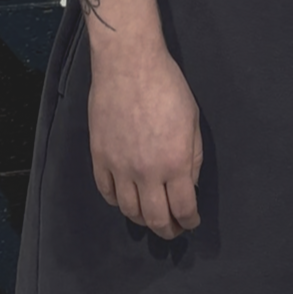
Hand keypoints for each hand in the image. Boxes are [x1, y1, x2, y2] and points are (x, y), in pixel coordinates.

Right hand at [87, 44, 202, 240]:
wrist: (128, 64)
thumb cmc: (167, 86)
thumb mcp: (192, 120)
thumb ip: (193, 157)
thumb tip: (190, 184)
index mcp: (175, 163)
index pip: (183, 208)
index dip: (189, 221)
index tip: (192, 221)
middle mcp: (146, 172)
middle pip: (155, 218)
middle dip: (167, 229)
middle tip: (173, 229)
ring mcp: (119, 167)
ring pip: (128, 210)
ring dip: (142, 219)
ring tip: (150, 216)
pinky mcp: (99, 157)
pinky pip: (106, 191)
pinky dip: (116, 202)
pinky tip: (125, 199)